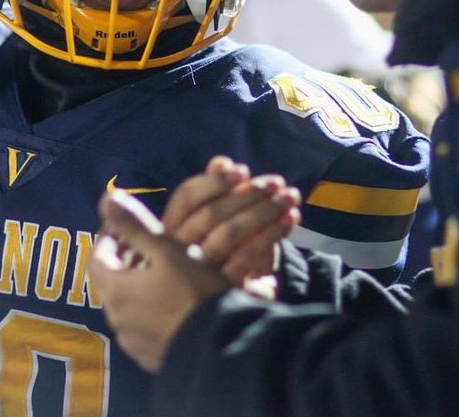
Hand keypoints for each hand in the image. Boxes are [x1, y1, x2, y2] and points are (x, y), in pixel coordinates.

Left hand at [89, 189, 231, 372]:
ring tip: (163, 273)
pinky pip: (143, 327)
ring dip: (138, 286)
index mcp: (115, 291)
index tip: (124, 226)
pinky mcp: (151, 358)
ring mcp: (133, 342)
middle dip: (125, 260)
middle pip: (111, 282)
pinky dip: (150, 310)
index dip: (109, 237)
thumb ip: (136, 225)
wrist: (222, 350)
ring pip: (127, 306)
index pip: (97, 257)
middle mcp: (117, 319)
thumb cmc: (194, 293)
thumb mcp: (167, 251)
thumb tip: (106, 197)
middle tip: (146, 246)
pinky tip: (174, 303)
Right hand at [162, 156, 300, 283]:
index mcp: (168, 228)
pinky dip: (271, 234)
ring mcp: (198, 271)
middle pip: (211, 214)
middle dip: (248, 193)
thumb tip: (221, 162)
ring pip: (229, 233)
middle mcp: (177, 250)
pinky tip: (289, 219)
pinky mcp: (221, 288)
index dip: (214, 181)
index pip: (185, 198)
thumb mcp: (211, 217)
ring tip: (289, 197)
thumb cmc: (216, 245)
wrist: (222, 296)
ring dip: (264, 210)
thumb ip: (213, 188)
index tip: (242, 170)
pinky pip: (246, 257)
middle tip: (277, 183)